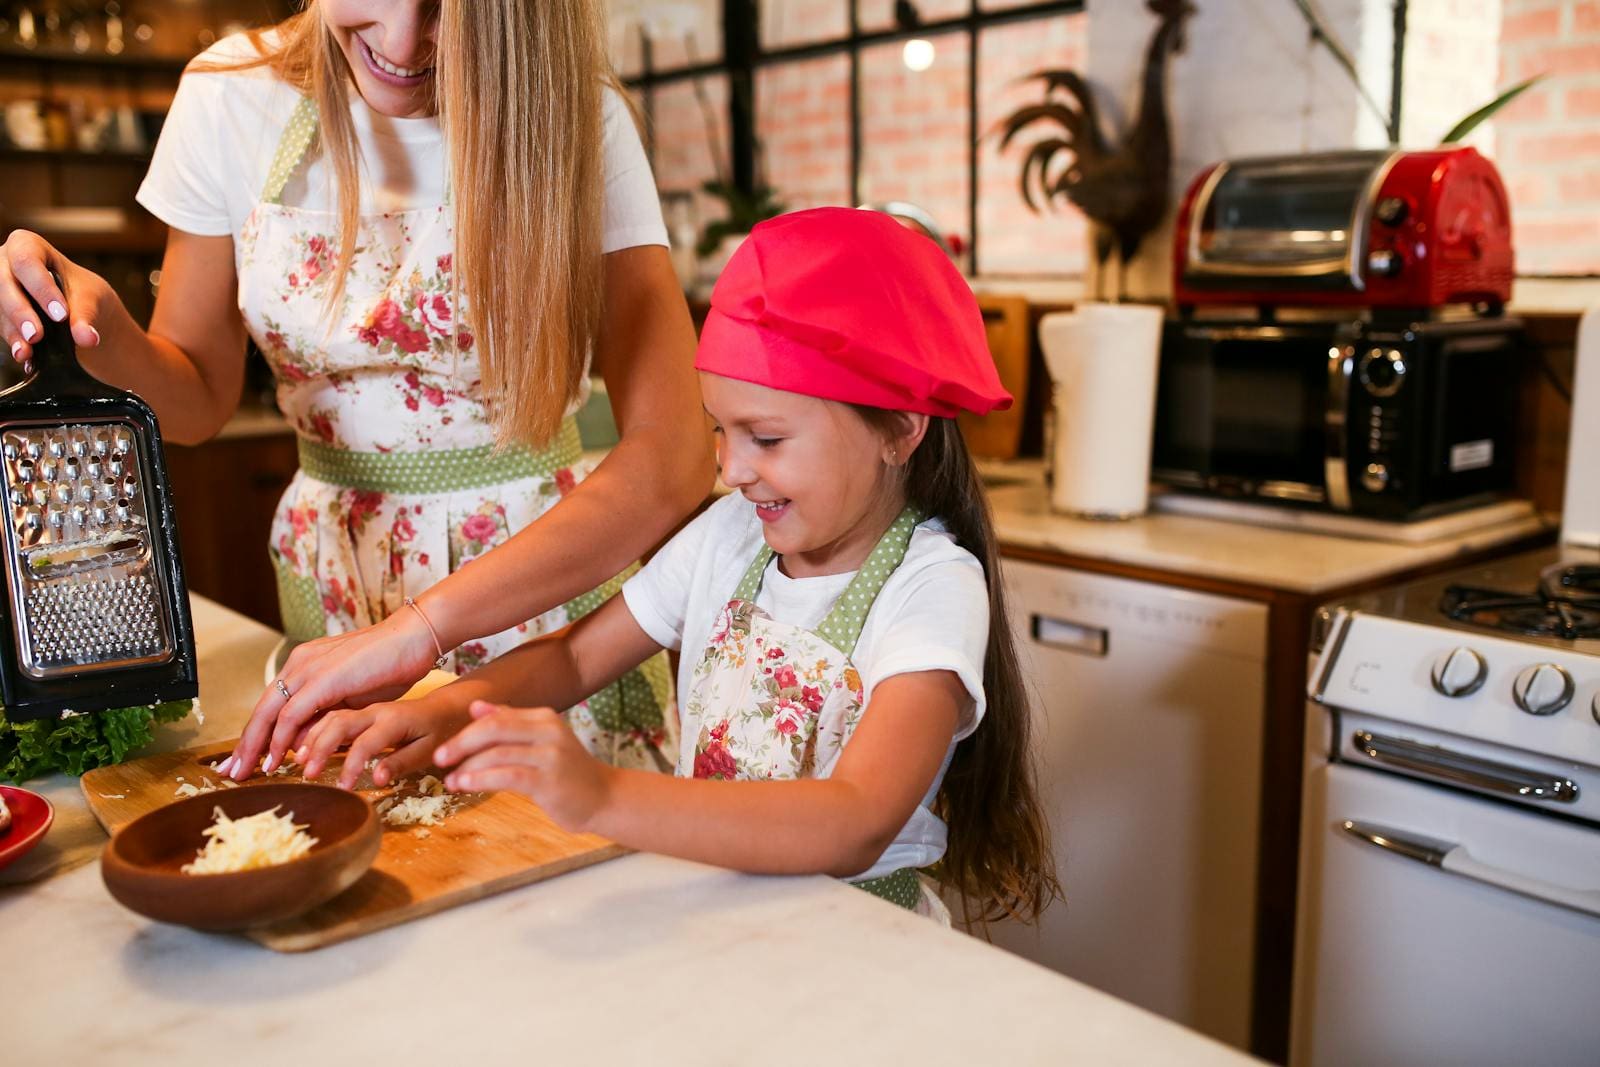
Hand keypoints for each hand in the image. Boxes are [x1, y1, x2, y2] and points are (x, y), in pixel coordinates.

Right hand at [2, 230, 110, 360]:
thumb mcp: (89, 297)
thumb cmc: (81, 291)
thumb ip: (86, 315)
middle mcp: (4, 262)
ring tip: (26, 352)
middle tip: (36, 335)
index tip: (60, 314)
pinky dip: (13, 341)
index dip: (40, 288)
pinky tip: (24, 357)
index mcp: (27, 245)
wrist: (77, 308)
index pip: (27, 261)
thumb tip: (86, 338)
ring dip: (12, 331)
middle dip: (19, 311)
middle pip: (4, 284)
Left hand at [228, 608, 440, 779]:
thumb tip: (303, 742)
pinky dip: (280, 739)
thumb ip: (327, 715)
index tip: (247, 757)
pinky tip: (277, 758)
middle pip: (262, 710)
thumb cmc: (391, 664)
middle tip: (233, 770)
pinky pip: (292, 714)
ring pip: (269, 713)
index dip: (257, 733)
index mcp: (306, 664)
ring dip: (256, 746)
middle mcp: (300, 663)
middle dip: (245, 744)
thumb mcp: (352, 697)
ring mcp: (309, 668)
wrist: (414, 637)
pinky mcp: (322, 679)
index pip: (272, 704)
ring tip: (247, 771)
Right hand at [296, 691, 473, 789]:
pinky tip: (304, 746)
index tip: (343, 787)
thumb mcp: (429, 750)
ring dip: (312, 737)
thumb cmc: (440, 731)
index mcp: (394, 720)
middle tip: (307, 773)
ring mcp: (366, 709)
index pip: (366, 742)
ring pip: (331, 717)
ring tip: (298, 761)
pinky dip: (315, 730)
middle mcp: (376, 711)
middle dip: (320, 747)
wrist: (444, 707)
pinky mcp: (360, 712)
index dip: (352, 765)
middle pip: (339, 724)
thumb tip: (376, 779)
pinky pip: (332, 716)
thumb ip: (402, 763)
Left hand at [436, 701, 612, 831]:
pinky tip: (466, 785)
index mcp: (544, 718)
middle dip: (461, 743)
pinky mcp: (550, 780)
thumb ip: (510, 724)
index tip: (444, 748)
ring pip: (498, 753)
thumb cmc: (569, 773)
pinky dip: (482, 779)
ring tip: (450, 780)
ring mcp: (551, 754)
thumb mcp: (541, 742)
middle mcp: (548, 730)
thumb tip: (476, 707)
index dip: (466, 731)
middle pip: (494, 729)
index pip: (496, 718)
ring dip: (468, 767)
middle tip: (439, 758)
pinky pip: (509, 775)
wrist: (605, 797)